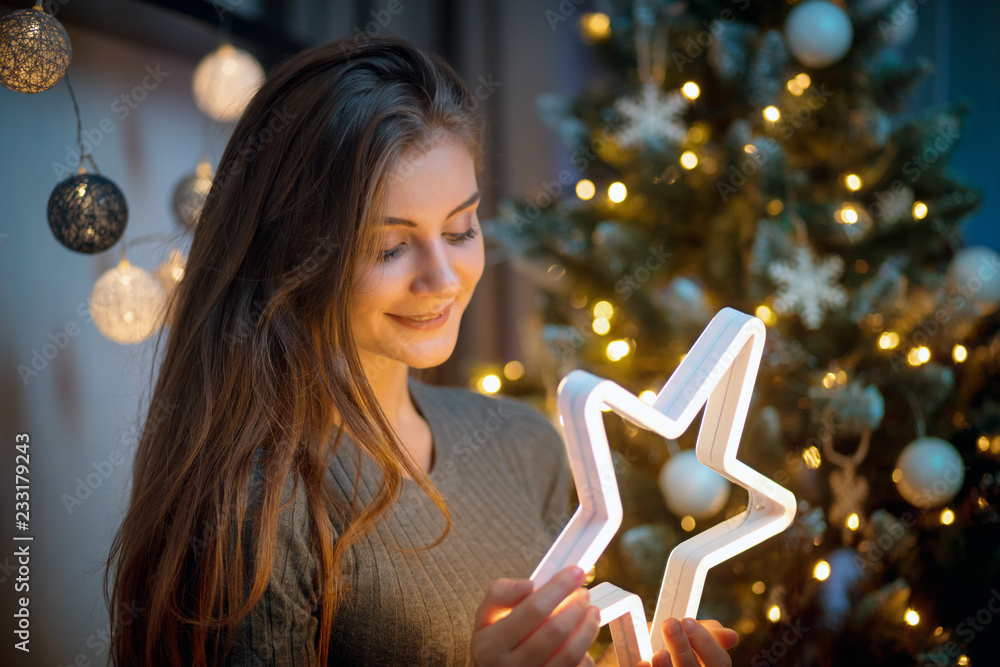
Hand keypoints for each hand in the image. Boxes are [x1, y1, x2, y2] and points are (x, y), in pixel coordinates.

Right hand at [471, 565, 601, 666]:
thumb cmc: (494, 641)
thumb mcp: (486, 615)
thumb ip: (501, 593)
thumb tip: (529, 585)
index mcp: (490, 644)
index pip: (533, 609)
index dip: (559, 587)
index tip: (575, 572)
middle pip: (555, 631)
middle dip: (576, 606)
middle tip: (584, 593)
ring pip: (570, 653)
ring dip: (587, 627)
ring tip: (591, 611)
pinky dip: (585, 651)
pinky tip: (583, 636)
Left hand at [635, 618, 737, 666]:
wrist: (643, 649)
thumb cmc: (671, 639)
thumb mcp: (689, 632)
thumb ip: (709, 632)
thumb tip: (731, 636)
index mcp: (710, 665)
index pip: (719, 661)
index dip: (706, 643)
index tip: (687, 621)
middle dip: (682, 648)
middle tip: (670, 624)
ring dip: (666, 666)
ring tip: (658, 651)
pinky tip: (643, 662)